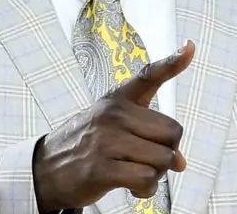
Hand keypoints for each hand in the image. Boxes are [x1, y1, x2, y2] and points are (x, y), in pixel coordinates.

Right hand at [33, 39, 195, 211]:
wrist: (46, 168)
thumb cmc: (88, 144)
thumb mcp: (114, 128)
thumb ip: (150, 137)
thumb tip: (181, 162)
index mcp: (118, 99)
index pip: (149, 75)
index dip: (172, 62)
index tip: (189, 47)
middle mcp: (113, 115)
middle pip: (172, 132)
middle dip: (167, 151)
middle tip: (148, 157)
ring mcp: (106, 141)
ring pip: (163, 159)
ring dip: (156, 174)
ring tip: (137, 172)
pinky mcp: (102, 169)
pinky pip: (146, 179)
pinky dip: (146, 189)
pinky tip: (133, 187)